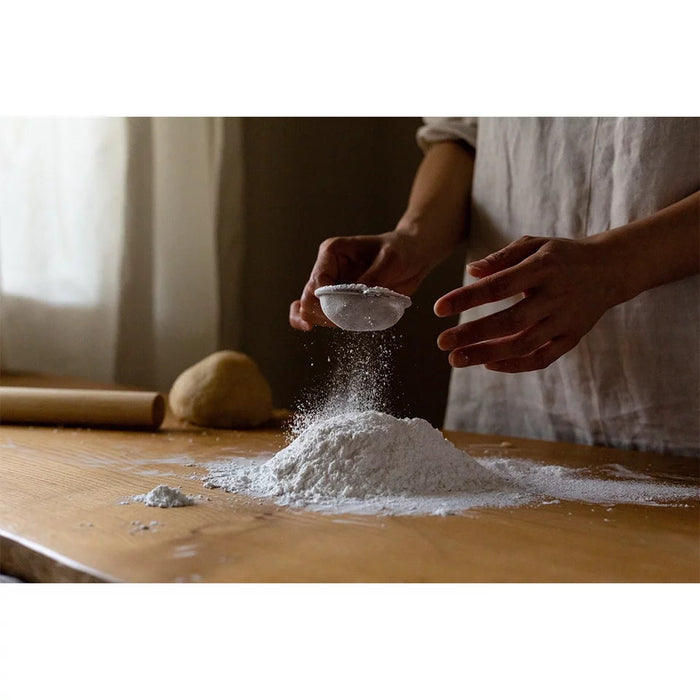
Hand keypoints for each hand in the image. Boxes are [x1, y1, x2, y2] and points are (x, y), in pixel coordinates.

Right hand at [290, 231, 430, 329]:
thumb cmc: (402, 250)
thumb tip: (357, 300)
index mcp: (333, 252)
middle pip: (309, 298)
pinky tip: (310, 329)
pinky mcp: (340, 299)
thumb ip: (373, 278)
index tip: (346, 312)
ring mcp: (332, 285)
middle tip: (348, 322)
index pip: (318, 282)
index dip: (327, 302)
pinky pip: (319, 313)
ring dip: (328, 321)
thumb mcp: (391, 260)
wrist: (412, 257)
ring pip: (312, 308)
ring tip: (352, 322)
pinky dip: (318, 321)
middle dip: (325, 314)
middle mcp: (327, 268)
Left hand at [434, 235, 620, 371]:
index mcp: (543, 268)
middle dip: (472, 334)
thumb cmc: (561, 255)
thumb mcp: (534, 245)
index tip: (438, 308)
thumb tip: (471, 271)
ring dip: (487, 355)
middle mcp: (555, 297)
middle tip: (442, 343)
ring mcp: (565, 320)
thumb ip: (501, 258)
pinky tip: (489, 365)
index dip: (466, 298)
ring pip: (523, 345)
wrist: (610, 269)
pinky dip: (515, 365)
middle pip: (509, 321)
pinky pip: (542, 358)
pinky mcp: (572, 338)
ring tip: (456, 359)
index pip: (498, 286)